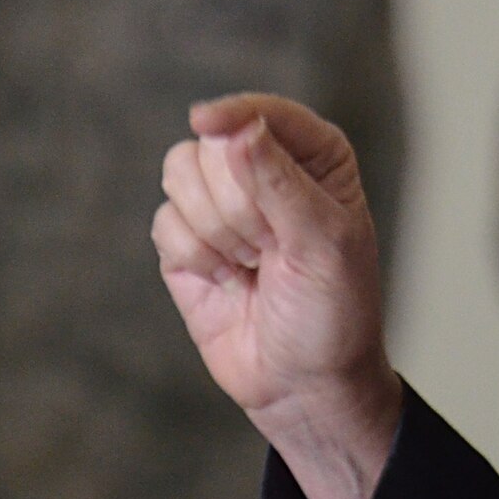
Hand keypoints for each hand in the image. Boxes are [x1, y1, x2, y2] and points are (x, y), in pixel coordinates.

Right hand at [153, 93, 401, 498]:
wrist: (304, 384)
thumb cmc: (334, 310)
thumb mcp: (325, 243)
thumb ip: (280, 182)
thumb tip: (237, 131)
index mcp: (314, 156)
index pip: (264, 113)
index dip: (233, 115)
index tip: (206, 122)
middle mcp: (264, 168)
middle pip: (212, 146)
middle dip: (236, 204)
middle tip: (271, 247)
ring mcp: (221, 203)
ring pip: (179, 175)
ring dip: (215, 231)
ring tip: (252, 264)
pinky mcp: (187, 241)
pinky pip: (164, 222)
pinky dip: (193, 256)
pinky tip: (226, 280)